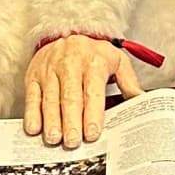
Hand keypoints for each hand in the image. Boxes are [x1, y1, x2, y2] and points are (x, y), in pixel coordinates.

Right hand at [24, 35, 139, 147]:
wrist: (66, 32)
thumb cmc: (94, 54)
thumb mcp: (116, 60)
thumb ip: (129, 81)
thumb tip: (142, 102)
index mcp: (94, 61)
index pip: (93, 90)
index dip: (92, 113)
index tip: (92, 133)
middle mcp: (70, 64)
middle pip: (70, 96)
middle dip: (71, 121)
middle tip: (72, 142)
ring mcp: (50, 69)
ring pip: (50, 98)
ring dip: (52, 120)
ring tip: (55, 139)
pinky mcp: (33, 75)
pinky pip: (32, 95)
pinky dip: (32, 113)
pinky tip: (35, 129)